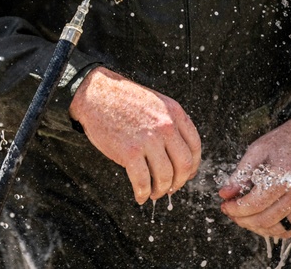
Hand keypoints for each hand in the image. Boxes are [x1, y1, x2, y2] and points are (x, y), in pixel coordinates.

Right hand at [69, 66, 201, 203]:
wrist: (95, 94)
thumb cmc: (122, 99)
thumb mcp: (155, 103)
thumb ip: (169, 122)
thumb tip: (177, 152)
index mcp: (174, 113)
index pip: (195, 147)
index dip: (193, 166)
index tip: (185, 175)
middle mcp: (165, 126)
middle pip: (184, 165)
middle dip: (178, 182)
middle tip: (170, 188)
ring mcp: (148, 139)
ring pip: (165, 177)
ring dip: (160, 191)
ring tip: (153, 193)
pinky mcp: (129, 151)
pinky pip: (142, 181)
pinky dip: (143, 193)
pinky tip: (140, 196)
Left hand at [218, 118, 290, 238]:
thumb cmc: (283, 142)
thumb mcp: (257, 151)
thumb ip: (240, 175)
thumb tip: (224, 194)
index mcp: (283, 177)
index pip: (255, 204)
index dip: (235, 208)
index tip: (224, 205)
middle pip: (265, 219)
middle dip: (242, 219)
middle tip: (230, 212)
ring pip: (277, 229)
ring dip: (256, 227)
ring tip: (243, 217)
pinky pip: (290, 230)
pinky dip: (272, 229)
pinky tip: (260, 220)